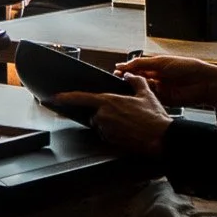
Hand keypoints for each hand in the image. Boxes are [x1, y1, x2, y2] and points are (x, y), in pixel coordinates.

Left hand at [50, 75, 172, 155]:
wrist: (162, 138)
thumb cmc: (154, 117)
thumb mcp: (146, 94)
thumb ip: (135, 82)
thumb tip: (129, 75)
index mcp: (108, 102)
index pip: (80, 98)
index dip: (65, 97)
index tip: (54, 98)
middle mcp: (103, 116)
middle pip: (95, 114)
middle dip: (104, 113)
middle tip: (125, 115)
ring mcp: (106, 129)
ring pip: (101, 125)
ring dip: (110, 124)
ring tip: (130, 123)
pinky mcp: (110, 141)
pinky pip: (108, 135)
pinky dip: (115, 133)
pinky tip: (129, 132)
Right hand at [115, 55, 216, 110]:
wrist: (204, 82)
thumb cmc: (187, 67)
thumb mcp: (161, 61)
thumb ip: (141, 63)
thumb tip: (123, 64)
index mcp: (155, 67)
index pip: (136, 68)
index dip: (126, 70)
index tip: (116, 71)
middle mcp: (156, 78)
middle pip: (136, 79)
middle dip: (127, 79)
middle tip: (118, 80)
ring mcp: (159, 89)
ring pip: (141, 89)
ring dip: (133, 88)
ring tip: (125, 87)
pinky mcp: (163, 100)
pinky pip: (149, 99)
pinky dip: (142, 97)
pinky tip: (136, 95)